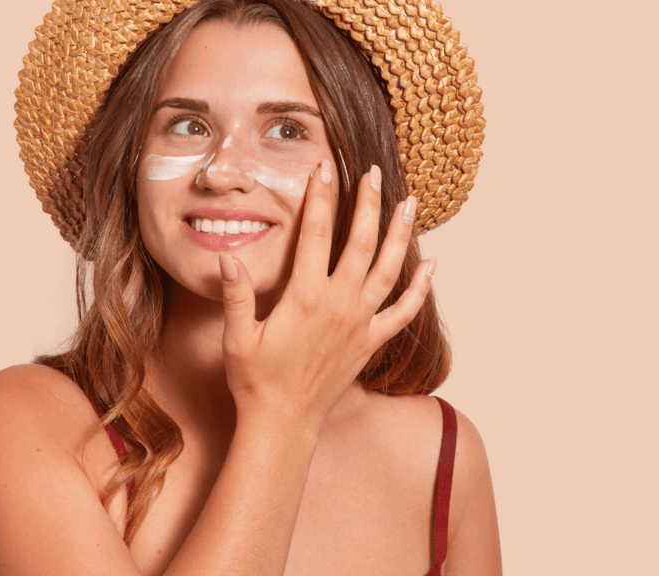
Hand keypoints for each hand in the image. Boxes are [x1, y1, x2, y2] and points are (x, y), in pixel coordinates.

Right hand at [217, 160, 434, 427]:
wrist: (284, 423)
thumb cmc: (256, 380)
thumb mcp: (237, 337)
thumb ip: (237, 295)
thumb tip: (227, 256)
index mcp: (306, 297)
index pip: (316, 234)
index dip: (321, 198)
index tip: (324, 168)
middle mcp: (340, 305)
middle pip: (361, 242)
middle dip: (367, 203)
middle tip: (372, 172)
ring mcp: (361, 324)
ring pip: (389, 270)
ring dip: (400, 234)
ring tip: (408, 202)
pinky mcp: (371, 343)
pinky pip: (404, 312)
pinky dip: (420, 288)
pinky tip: (431, 266)